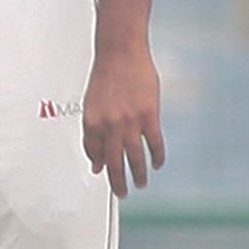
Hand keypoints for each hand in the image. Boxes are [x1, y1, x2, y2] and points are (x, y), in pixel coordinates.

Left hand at [83, 40, 166, 198]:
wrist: (120, 54)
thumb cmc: (106, 75)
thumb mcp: (92, 102)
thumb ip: (95, 127)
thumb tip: (98, 152)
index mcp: (92, 122)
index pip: (94, 152)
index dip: (100, 164)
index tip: (104, 173)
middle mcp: (109, 125)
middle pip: (113, 161)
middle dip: (117, 181)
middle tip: (121, 193)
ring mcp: (130, 122)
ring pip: (134, 157)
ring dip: (138, 175)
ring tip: (140, 184)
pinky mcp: (150, 116)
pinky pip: (154, 143)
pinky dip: (156, 156)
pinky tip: (157, 164)